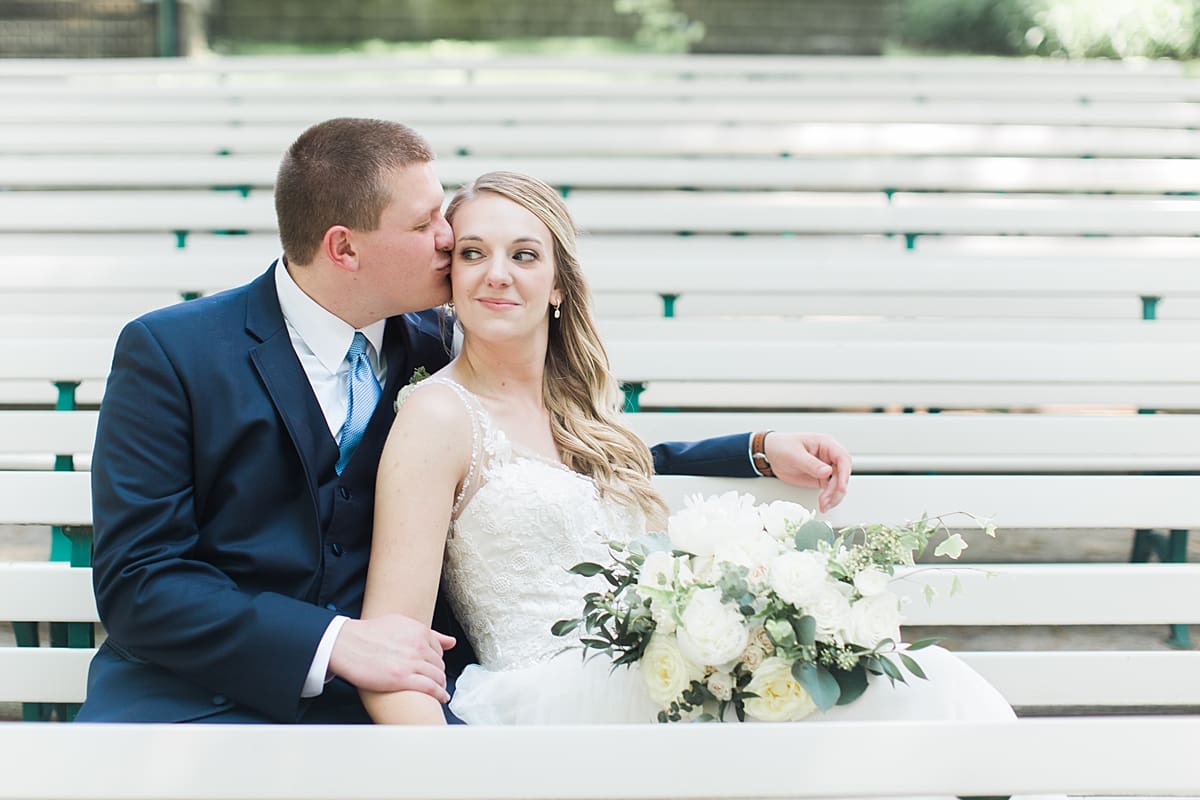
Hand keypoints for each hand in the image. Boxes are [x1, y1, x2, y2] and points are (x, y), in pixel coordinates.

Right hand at [329, 614, 455, 702]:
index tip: (434, 667)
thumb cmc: (369, 634)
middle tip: (435, 680)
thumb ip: (429, 633)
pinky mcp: (402, 679)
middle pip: (439, 664)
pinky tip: (441, 697)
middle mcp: (418, 646)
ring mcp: (411, 662)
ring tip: (439, 690)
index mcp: (419, 631)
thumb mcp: (400, 624)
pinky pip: (431, 688)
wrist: (345, 644)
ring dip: (441, 685)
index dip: (437, 660)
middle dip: (438, 673)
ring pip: (438, 676)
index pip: (439, 649)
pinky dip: (439, 694)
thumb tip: (451, 642)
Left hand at [763, 431, 851, 512]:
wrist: (769, 453)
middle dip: (836, 489)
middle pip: (842, 474)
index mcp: (826, 444)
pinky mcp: (821, 478)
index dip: (844, 473)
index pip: (843, 457)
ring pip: (838, 484)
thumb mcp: (794, 454)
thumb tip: (828, 472)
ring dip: (833, 496)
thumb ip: (811, 464)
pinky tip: (823, 505)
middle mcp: (829, 456)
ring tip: (823, 505)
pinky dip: (828, 498)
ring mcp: (826, 468)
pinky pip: (830, 489)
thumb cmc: (781, 446)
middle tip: (826, 499)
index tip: (841, 487)